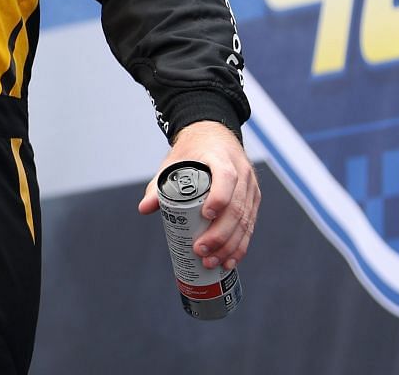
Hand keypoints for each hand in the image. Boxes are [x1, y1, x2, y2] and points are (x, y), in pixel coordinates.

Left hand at [136, 120, 259, 268]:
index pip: (226, 178)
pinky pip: (250, 226)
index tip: (205, 216)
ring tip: (211, 262)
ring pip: (246, 220)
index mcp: (222, 158)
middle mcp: (242, 173)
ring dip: (230, 246)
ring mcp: (250, 188)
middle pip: (236, 207)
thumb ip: (159, 184)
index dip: (219, 198)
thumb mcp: (175, 161)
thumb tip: (144, 208)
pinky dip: (240, 246)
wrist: (216, 136)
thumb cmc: (194, 151)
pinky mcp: (253, 200)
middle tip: (200, 251)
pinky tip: (228, 261)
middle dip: (220, 234)